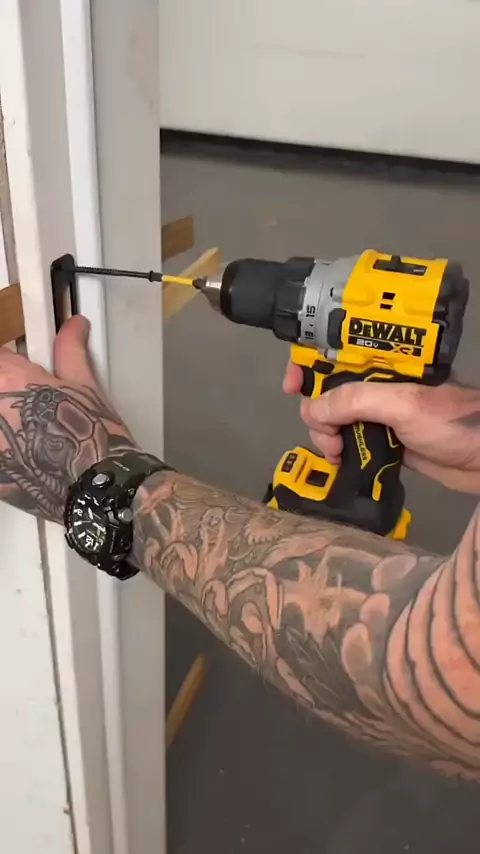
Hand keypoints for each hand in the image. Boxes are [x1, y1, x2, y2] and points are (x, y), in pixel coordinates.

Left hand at [0, 316, 133, 521]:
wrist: (97, 489)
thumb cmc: (93, 440)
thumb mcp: (84, 386)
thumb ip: (69, 351)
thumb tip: (73, 329)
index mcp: (7, 379)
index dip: (11, 364)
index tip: (24, 372)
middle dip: (9, 394)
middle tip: (33, 406)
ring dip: (8, 422)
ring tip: (33, 433)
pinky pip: (0, 447)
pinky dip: (8, 445)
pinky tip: (28, 454)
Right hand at [284, 361, 479, 491]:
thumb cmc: (454, 424)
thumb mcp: (403, 405)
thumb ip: (355, 402)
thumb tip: (314, 410)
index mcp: (382, 366)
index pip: (334, 353)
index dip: (307, 364)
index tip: (291, 386)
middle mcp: (376, 386)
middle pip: (326, 391)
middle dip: (316, 412)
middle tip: (326, 436)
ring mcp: (378, 414)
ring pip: (333, 418)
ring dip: (325, 435)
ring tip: (336, 453)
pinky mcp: (382, 440)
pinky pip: (348, 440)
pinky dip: (337, 449)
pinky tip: (339, 460)